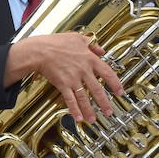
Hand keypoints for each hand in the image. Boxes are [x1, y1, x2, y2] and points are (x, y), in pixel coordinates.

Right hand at [6, 31, 122, 123]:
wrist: (38, 50)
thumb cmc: (55, 43)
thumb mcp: (76, 37)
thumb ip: (91, 43)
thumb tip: (101, 49)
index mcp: (89, 59)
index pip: (107, 73)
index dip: (115, 83)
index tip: (120, 91)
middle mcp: (83, 70)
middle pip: (97, 90)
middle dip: (104, 103)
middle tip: (109, 111)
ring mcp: (73, 79)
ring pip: (84, 97)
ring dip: (90, 110)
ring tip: (93, 119)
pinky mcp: (62, 85)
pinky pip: (70, 99)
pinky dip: (74, 110)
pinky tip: (78, 117)